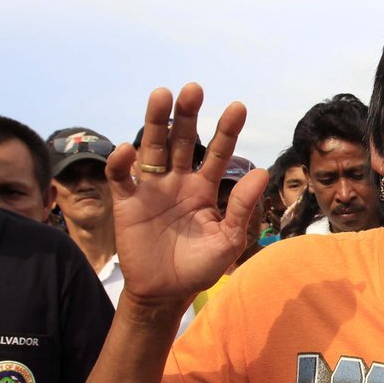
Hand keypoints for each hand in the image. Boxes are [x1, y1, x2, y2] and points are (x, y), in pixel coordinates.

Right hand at [107, 83, 267, 303]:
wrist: (166, 293)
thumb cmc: (200, 267)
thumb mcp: (229, 239)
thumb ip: (242, 207)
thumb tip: (262, 171)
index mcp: (204, 188)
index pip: (218, 152)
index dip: (226, 130)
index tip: (238, 106)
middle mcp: (177, 181)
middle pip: (183, 140)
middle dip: (187, 115)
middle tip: (194, 89)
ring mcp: (151, 189)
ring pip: (153, 147)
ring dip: (155, 122)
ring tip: (162, 95)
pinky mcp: (127, 202)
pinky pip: (121, 176)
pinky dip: (121, 162)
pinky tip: (130, 150)